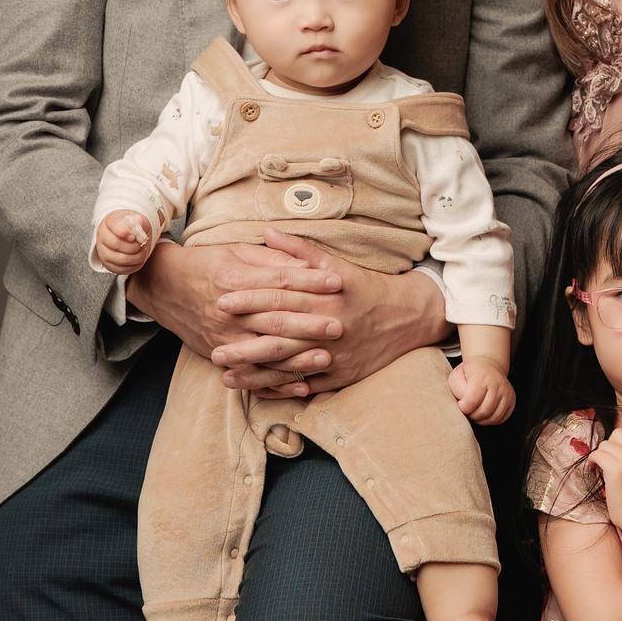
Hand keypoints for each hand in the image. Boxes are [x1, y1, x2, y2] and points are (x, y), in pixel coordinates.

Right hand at [94, 209, 153, 273]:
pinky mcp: (108, 265)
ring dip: (137, 257)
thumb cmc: (132, 226)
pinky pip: (122, 270)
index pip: (114, 227)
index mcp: (109, 222)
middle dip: (134, 246)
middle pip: (116, 244)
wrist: (128, 235)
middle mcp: (102, 237)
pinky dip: (134, 266)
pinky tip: (138, 259)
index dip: (125, 233)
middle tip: (142, 244)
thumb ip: (140, 220)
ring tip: (142, 251)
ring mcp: (103, 252)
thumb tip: (139, 221)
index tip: (134, 237)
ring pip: (121, 259)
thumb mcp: (138, 219)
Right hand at [126, 235, 345, 395]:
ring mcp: (224, 337)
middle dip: (310, 324)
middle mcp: (229, 313)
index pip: (279, 282)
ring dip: (297, 357)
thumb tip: (305, 264)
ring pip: (266, 352)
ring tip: (326, 357)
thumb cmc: (205, 263)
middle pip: (276, 320)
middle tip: (340, 325)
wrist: (164, 286)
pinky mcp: (219, 353)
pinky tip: (300, 385)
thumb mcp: (236, 251)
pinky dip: (277, 382)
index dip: (309, 281)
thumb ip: (270, 258)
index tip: (336, 282)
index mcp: (235, 281)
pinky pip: (252, 373)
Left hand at [209, 229, 449, 396]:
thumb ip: (298, 250)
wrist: (407, 316)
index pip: (281, 298)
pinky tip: (256, 389)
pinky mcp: (340, 376)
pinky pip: (306, 385)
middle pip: (281, 336)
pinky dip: (280, 389)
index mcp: (326, 297)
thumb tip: (266, 231)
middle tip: (214, 347)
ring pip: (290, 367)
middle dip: (246, 343)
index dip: (250, 300)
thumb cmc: (366, 286)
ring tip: (225, 374)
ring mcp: (335, 355)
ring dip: (256, 372)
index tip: (222, 301)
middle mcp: (329, 327)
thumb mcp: (336, 263)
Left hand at [447, 359, 514, 424]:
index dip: (463, 407)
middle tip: (468, 408)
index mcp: (482, 376)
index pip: (471, 401)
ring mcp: (507, 392)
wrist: (488, 366)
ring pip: (493, 418)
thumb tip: (464, 403)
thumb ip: (457, 390)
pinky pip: (501, 419)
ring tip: (475, 411)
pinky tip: (485, 413)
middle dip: (472, 415)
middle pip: (483, 412)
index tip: (461, 403)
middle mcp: (497, 384)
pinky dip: (491, 420)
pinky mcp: (512, 400)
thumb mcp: (456, 376)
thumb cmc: (470, 374)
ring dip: (481, 419)